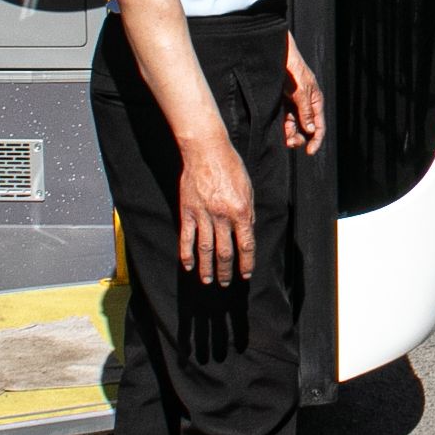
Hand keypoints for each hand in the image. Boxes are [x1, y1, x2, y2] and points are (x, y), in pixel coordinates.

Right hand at [177, 133, 256, 283]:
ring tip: (208, 280)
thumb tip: (247, 233)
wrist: (206, 150)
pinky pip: (187, 237)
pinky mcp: (187, 211)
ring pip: (205, 248)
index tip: (245, 274)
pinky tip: (188, 266)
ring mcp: (203, 214)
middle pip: (225, 251)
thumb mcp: (247, 189)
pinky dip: (187, 254)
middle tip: (225, 283)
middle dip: (226, 270)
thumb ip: (247, 213)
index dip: (246, 262)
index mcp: (240, 211)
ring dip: (207, 268)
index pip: (246, 245)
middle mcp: (222, 216)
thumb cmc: (231, 167)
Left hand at [282, 36, 324, 153]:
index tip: (310, 152)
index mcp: (316, 100)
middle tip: (292, 144)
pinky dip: (285, 128)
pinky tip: (282, 134)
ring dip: (292, 135)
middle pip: (307, 127)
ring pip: (295, 125)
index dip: (316, 140)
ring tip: (287, 141)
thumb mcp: (301, 92)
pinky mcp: (283, 102)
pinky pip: (286, 119)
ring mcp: (294, 103)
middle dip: (302, 138)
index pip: (319, 125)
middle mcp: (306, 104)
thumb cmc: (293, 70)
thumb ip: (306, 112)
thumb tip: (312, 130)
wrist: (278, 56)